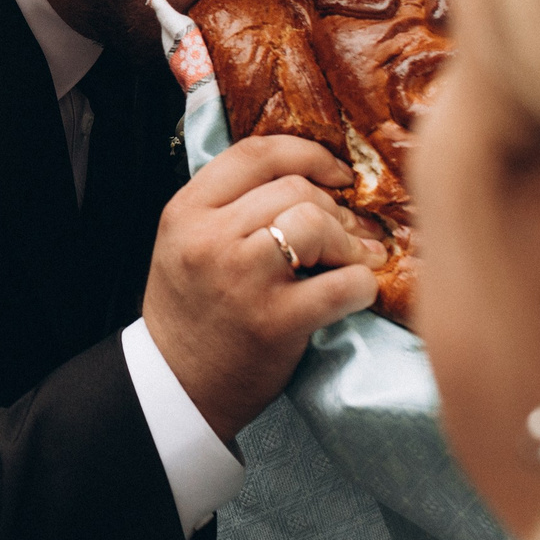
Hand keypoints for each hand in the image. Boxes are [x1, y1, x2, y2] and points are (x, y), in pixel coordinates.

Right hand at [139, 135, 385, 441]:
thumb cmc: (192, 312)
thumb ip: (231, 206)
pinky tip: (356, 292)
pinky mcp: (275, 321)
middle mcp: (209, 239)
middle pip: (294, 188)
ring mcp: (242, 279)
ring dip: (348, 240)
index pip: (255, 153)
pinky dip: (362, 285)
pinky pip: (342, 283)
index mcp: (185, 212)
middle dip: (334, 207)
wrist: (178, 386)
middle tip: (348, 231)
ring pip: (315, 224)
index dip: (308, 154)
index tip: (335, 174)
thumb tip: (312, 179)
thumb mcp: (187, 243)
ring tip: (354, 259)